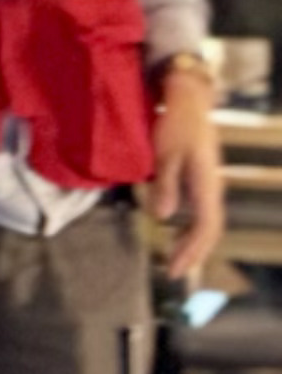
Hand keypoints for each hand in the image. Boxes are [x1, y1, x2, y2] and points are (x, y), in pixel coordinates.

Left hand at [161, 63, 231, 290]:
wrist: (188, 100)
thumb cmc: (174, 124)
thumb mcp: (164, 153)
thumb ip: (165, 184)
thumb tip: (161, 217)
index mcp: (206, 184)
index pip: (205, 226)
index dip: (191, 250)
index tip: (174, 268)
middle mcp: (211, 187)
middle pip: (209, 229)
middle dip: (193, 253)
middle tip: (174, 273)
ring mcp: (208, 184)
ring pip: (207, 221)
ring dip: (193, 243)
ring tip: (177, 260)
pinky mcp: (200, 179)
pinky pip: (202, 211)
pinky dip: (191, 228)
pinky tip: (178, 234)